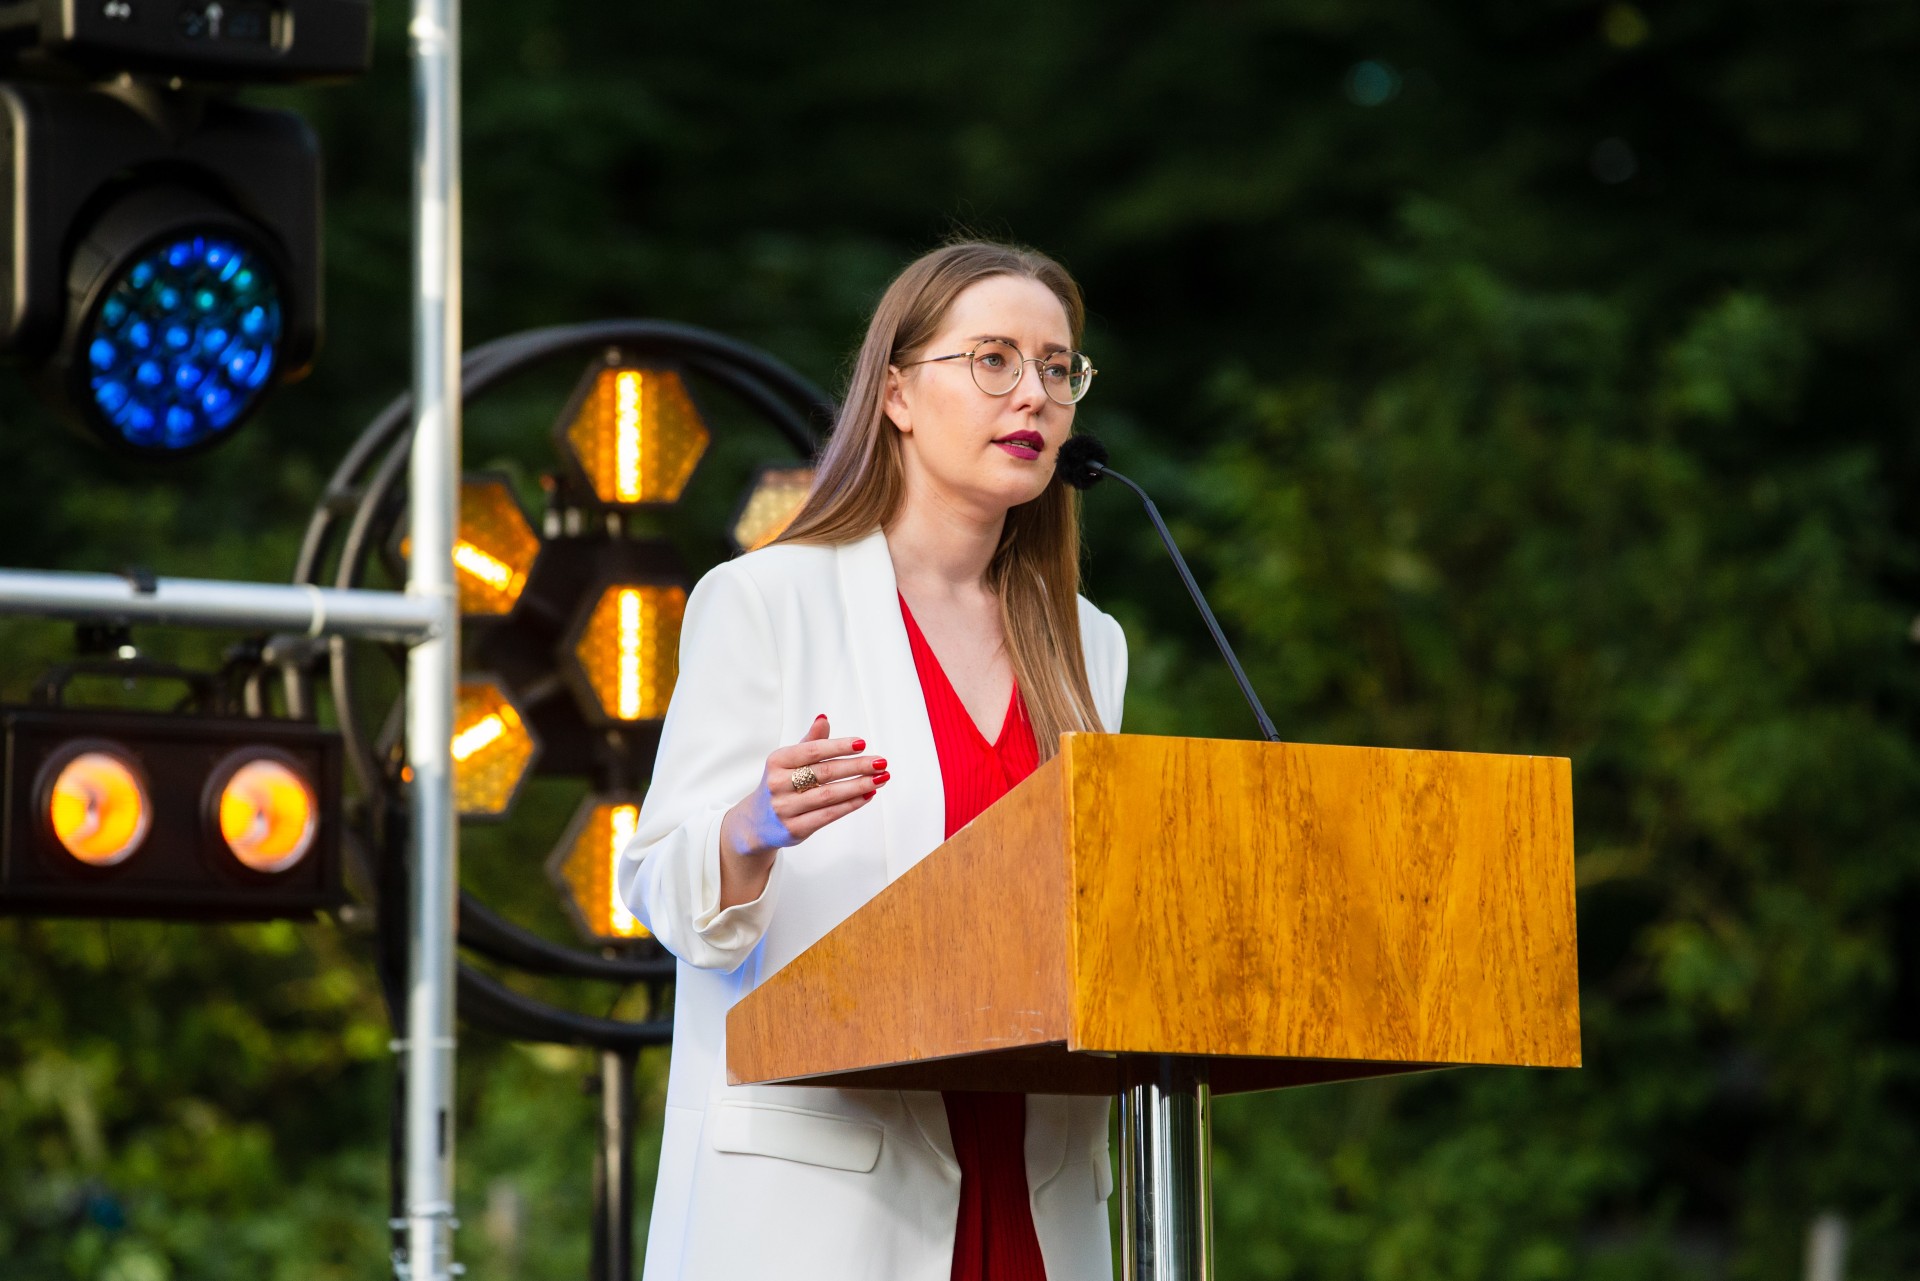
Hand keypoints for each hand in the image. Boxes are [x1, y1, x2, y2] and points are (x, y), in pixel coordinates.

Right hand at [717, 715, 887, 907]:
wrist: (757, 822)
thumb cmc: (780, 784)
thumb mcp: (789, 761)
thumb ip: (809, 742)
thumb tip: (824, 718)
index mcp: (777, 761)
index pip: (813, 751)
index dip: (839, 746)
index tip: (862, 743)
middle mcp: (778, 784)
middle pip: (825, 773)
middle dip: (857, 767)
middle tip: (881, 762)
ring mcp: (785, 808)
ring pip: (829, 795)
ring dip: (859, 786)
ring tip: (880, 778)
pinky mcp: (795, 829)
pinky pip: (828, 815)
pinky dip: (851, 804)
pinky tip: (867, 795)